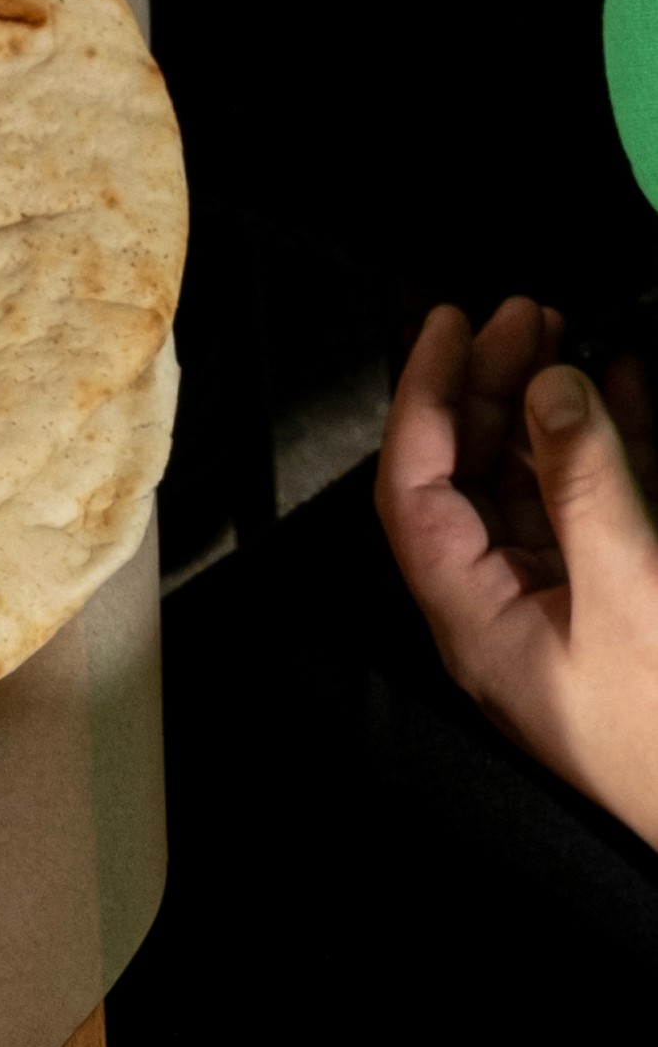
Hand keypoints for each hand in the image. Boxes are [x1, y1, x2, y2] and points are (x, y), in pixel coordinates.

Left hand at [377, 298, 657, 851]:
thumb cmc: (653, 731)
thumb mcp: (622, 591)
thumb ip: (583, 486)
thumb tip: (552, 393)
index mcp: (470, 614)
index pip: (412, 489)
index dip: (421, 398)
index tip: (445, 325)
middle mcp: (498, 602)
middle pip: (466, 473)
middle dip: (484, 385)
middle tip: (519, 315)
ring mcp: (554, 597)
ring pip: (528, 478)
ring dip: (542, 404)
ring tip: (562, 335)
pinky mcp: (608, 595)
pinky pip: (591, 502)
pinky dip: (604, 439)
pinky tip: (620, 387)